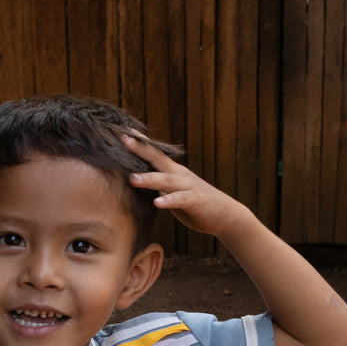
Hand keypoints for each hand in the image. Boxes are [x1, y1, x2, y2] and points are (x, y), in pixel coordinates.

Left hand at [125, 135, 249, 238]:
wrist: (225, 214)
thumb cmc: (194, 204)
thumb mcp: (172, 191)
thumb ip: (157, 185)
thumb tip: (136, 182)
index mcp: (172, 171)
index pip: (153, 153)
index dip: (139, 142)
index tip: (122, 131)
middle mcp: (179, 174)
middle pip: (157, 159)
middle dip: (140, 149)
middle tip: (123, 140)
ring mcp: (188, 186)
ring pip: (166, 180)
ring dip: (149, 179)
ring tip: (132, 179)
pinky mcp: (195, 201)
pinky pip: (180, 199)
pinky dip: (169, 200)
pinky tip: (157, 203)